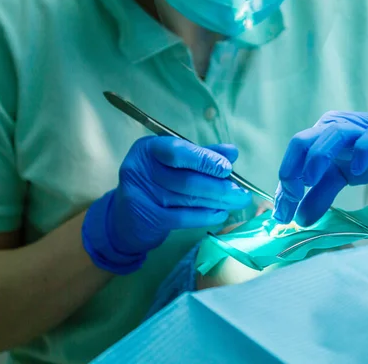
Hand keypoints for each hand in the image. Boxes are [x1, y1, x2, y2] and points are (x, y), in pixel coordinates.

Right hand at [82, 136, 251, 274]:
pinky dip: (206, 216)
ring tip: (238, 201)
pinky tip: (220, 213)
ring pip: (188, 199)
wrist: (125, 217)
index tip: (228, 167)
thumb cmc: (156, 182)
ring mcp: (142, 196)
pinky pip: (184, 217)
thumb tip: (232, 152)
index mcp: (148, 149)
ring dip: (218, 202)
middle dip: (219, 187)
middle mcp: (141, 170)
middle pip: (186, 179)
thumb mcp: (175, 163)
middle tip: (242, 192)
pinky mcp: (149, 218)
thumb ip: (202, 155)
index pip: (178, 151)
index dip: (204, 159)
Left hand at [273, 107, 367, 225]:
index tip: (284, 211)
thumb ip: (318, 196)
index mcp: (320, 136)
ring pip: (333, 134)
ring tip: (312, 180)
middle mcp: (334, 127)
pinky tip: (357, 169)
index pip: (294, 154)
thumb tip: (298, 221)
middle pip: (303, 139)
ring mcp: (359, 129)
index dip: (285, 181)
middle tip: (293, 194)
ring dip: (318, 157)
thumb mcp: (340, 178)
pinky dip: (361, 152)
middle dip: (292, 167)